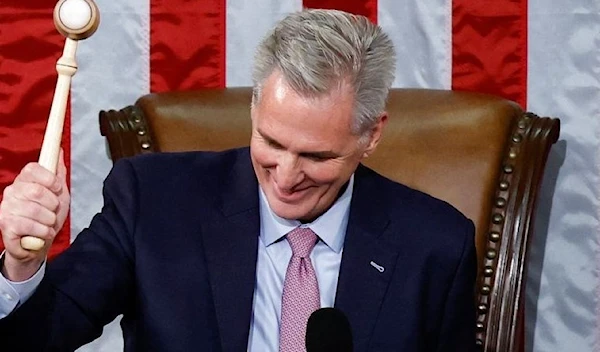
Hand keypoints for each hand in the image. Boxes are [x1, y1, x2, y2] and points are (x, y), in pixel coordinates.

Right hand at [0, 150, 69, 280]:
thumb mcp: (58, 193)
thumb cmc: (48, 216)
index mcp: (24, 180)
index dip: (50, 179)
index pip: (33, 169)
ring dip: (49, 221)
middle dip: (53, 204)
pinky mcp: (5, 225)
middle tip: (52, 211)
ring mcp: (6, 208)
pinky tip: (42, 233)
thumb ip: (58, 172)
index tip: (57, 188)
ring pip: (36, 210)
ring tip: (47, 224)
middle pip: (38, 191)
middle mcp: (12, 191)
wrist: (39, 243)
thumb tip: (59, 150)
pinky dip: (43, 232)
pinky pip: (30, 226)